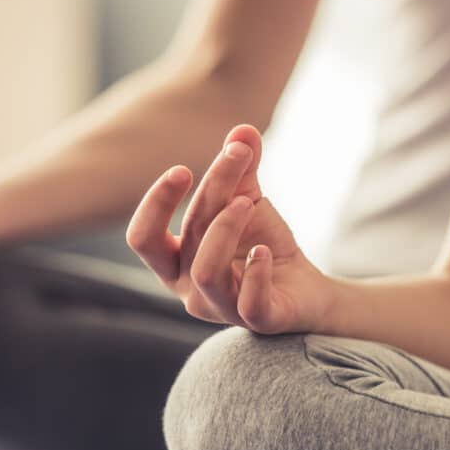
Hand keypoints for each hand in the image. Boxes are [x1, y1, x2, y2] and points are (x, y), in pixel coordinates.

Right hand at [126, 124, 335, 333]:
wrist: (306, 289)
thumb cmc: (262, 246)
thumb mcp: (248, 201)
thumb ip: (241, 169)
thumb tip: (242, 129)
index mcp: (175, 262)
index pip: (143, 237)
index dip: (156, 203)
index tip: (184, 170)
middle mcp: (190, 290)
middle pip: (182, 240)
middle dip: (207, 195)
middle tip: (233, 159)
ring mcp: (221, 308)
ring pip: (206, 271)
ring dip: (226, 227)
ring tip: (250, 202)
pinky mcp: (258, 320)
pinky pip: (248, 302)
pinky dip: (256, 272)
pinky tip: (265, 251)